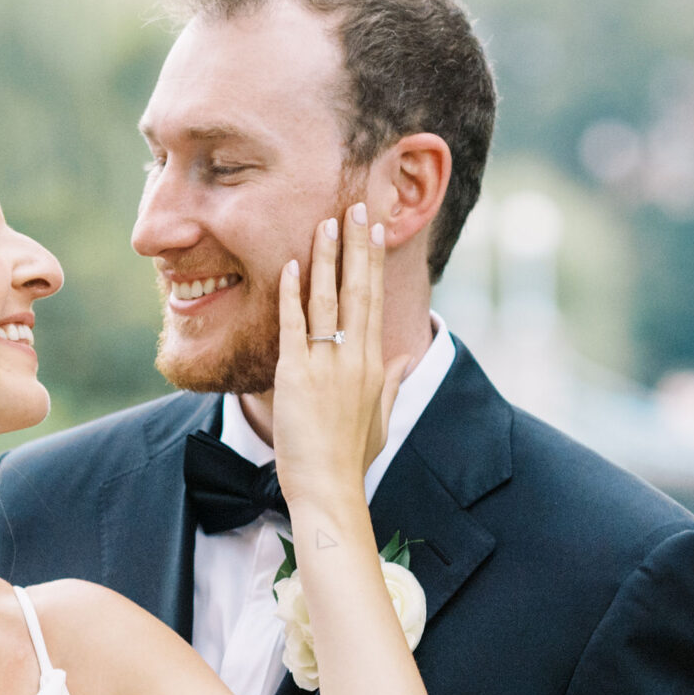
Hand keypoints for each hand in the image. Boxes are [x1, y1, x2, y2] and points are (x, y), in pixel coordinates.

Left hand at [271, 202, 405, 516]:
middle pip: (358, 290)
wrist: (328, 487)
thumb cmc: (351, 458)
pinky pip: (293, 326)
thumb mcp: (379, 418)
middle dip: (357, 246)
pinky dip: (292, 294)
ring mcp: (325, 364)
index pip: (374, 299)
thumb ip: (390, 383)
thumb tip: (403, 360)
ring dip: (327, 258)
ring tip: (327, 222)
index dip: (373, 261)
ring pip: (328, 300)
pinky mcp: (295, 375)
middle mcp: (353, 357)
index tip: (374, 228)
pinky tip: (290, 265)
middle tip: (357, 207)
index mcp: (372, 363)